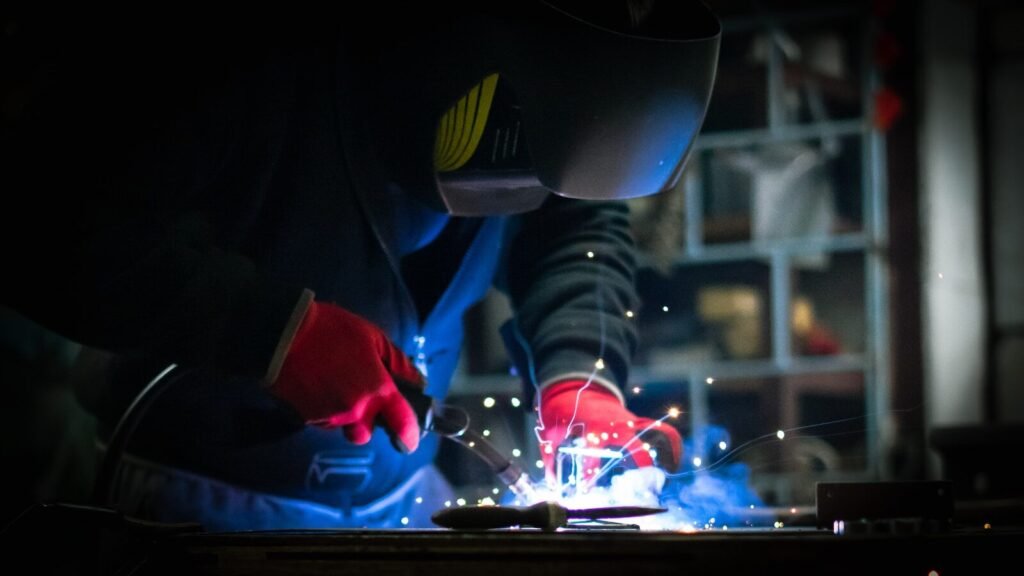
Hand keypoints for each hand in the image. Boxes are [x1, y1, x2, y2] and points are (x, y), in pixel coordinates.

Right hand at [270, 301, 423, 451]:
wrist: (282, 334)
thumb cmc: (333, 330)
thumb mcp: (373, 337)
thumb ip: (397, 362)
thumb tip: (416, 381)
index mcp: (377, 390)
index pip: (402, 423)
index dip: (409, 436)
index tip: (410, 440)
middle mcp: (355, 410)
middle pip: (366, 433)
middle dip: (365, 422)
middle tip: (359, 398)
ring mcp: (328, 416)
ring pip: (341, 427)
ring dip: (342, 414)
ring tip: (333, 385)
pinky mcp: (305, 418)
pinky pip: (320, 421)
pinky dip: (322, 409)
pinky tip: (316, 386)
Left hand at [537, 379, 681, 485]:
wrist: (575, 385)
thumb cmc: (563, 411)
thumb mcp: (551, 432)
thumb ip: (551, 458)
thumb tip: (551, 483)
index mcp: (591, 428)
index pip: (592, 456)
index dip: (590, 476)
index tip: (588, 491)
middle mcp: (615, 424)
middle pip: (635, 445)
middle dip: (642, 466)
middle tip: (646, 487)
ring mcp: (629, 421)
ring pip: (656, 433)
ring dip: (666, 452)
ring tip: (670, 473)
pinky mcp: (635, 420)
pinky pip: (658, 429)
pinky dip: (670, 442)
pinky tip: (672, 462)